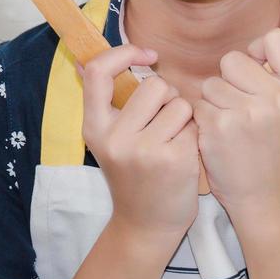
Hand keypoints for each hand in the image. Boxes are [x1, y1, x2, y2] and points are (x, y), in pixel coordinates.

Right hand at [77, 43, 199, 242]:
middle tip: (164, 122)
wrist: (146, 225)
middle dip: (168, 97)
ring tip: (173, 140)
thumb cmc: (133, 174)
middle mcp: (115, 138)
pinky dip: (195, 136)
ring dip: (184, 118)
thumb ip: (105, 101)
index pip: (99, 72)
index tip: (147, 55)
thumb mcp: (107, 139)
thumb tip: (84, 58)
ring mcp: (145, 150)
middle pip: (155, 85)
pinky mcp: (174, 160)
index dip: (124, 52)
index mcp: (95, 128)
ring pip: (180, 104)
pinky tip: (184, 157)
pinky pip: (195, 125)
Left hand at [191, 29, 279, 218]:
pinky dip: (203, 119)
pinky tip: (219, 136)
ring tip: (231, 123)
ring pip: (211, 83)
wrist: (264, 194)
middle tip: (241, 106)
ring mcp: (247, 114)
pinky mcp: (219, 127)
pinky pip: (199, 104)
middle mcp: (277, 99)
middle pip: (232, 59)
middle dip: (230, 81)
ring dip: (215, 102)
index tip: (256, 69)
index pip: (275, 39)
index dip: (258, 50)